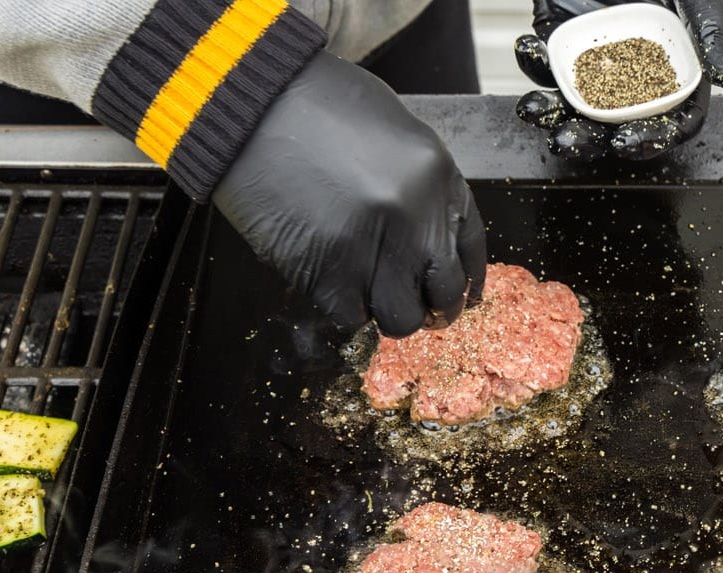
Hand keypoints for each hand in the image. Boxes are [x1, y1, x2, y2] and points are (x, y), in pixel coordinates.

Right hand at [213, 53, 485, 337]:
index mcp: (438, 177)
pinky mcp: (328, 272)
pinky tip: (331, 280)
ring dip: (385, 311)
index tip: (459, 296)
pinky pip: (351, 317)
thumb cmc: (318, 106)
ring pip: (401, 318)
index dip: (466, 281)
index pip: (471, 251)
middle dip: (430, 305)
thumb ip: (421, 187)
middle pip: (444, 293)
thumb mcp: (396, 134)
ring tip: (365, 289)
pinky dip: (344, 308)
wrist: (251, 104)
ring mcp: (373, 248)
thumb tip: (432, 238)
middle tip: (409, 301)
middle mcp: (415, 218)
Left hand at [514, 0, 722, 160]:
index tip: (626, 143)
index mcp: (675, 77)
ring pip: (573, 105)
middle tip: (567, 141)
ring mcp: (597, 64)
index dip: (650, 139)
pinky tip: (529, 49)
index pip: (669, 122)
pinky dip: (533, 61)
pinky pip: (545, 65)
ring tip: (533, 110)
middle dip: (587, 138)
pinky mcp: (564, 44)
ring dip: (550, 113)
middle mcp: (635, 79)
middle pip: (614, 124)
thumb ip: (713, 36)